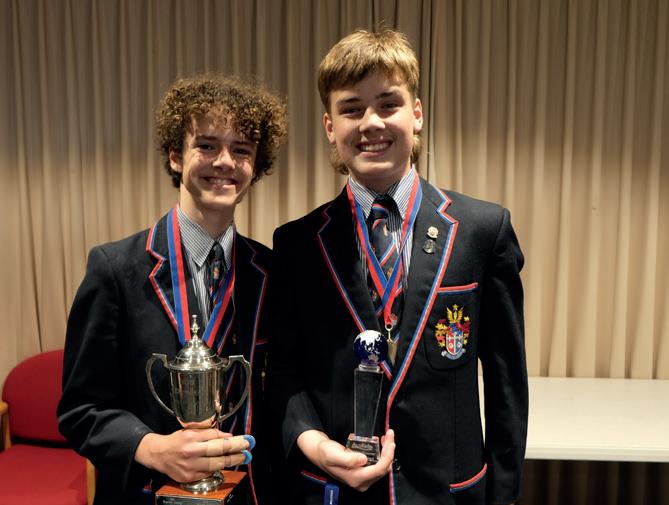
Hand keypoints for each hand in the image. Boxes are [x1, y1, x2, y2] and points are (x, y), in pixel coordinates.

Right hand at [135, 428, 252, 482]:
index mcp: (191, 438)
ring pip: (215, 465)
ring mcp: (189, 467)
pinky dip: (216, 469)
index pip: (216, 438)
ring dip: (230, 461)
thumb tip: (227, 436)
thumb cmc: (176, 441)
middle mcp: (190, 452)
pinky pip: (207, 474)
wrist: (158, 454)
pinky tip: (222, 464)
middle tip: (246, 449)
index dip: (232, 440)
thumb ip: (209, 434)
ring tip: (240, 458)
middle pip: (218, 452)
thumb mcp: (191, 431)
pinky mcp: (188, 477)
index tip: (244, 440)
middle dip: (235, 451)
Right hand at [297, 429, 394, 491]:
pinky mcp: (364, 472)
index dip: (388, 455)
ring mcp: (363, 478)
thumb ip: (348, 459)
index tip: (390, 441)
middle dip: (389, 451)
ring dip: (387, 452)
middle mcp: (361, 481)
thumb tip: (363, 459)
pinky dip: (382, 453)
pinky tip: (381, 443)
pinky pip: (378, 464)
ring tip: (387, 438)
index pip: (379, 469)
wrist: (320, 454)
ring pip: (383, 466)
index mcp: (355, 478)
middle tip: (390, 435)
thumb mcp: (333, 454)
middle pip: (383, 468)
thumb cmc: (325, 454)